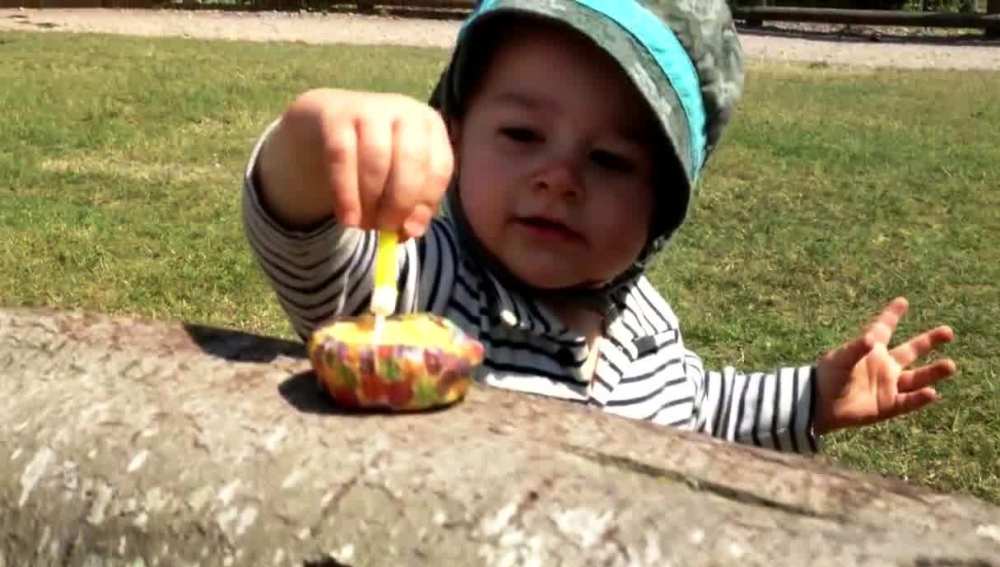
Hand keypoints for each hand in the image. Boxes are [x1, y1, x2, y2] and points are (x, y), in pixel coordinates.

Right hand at [258, 88, 453, 237]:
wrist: (323, 124)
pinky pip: (342, 157)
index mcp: (429, 125)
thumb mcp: (399, 177)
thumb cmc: (372, 157)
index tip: (410, 230)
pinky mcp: (335, 114)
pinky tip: (347, 218)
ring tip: (364, 224)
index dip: (426, 203)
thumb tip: (411, 230)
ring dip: (371, 201)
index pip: (440, 167)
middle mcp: (404, 110)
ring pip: (377, 159)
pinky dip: (346, 194)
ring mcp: (370, 108)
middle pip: (412, 160)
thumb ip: (412, 205)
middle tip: (385, 228)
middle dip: (400, 202)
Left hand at [814, 297, 956, 434]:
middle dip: (929, 341)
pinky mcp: (888, 405)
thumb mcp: (840, 360)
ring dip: (933, 372)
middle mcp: (884, 366)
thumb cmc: (828, 377)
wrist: (819, 405)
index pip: (884, 328)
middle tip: (948, 332)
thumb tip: (871, 338)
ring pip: (916, 378)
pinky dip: (919, 398)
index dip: (892, 315)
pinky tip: (931, 393)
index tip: (902, 301)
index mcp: (870, 350)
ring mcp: (888, 385)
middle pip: (911, 351)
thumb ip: (856, 349)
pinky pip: (908, 401)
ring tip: (951, 365)